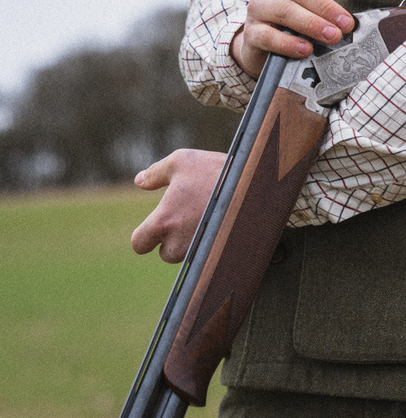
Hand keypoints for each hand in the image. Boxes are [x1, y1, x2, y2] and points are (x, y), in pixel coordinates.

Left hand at [131, 149, 226, 263]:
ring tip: (206, 214)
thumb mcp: (180, 162)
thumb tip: (139, 180)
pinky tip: (219, 222)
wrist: (255, 184)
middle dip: (172, 238)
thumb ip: (155, 173)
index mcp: (163, 222)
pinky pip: (206, 255)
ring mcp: (200, 252)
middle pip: (164, 253)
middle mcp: (178, 243)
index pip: (138, 244)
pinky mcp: (218, 254)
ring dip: (190, 241)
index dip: (144, 235)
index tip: (155, 224)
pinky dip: (209, 243)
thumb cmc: (213, 171)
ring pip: (186, 255)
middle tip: (186, 214)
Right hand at [230, 0, 354, 77]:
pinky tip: (306, 49)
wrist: (270, 49)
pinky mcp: (252, 33)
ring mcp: (256, 8)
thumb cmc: (297, 18)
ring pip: (284, 11)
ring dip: (312, 24)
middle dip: (324, 6)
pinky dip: (290, 43)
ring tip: (333, 36)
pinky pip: (269, 36)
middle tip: (345, 23)